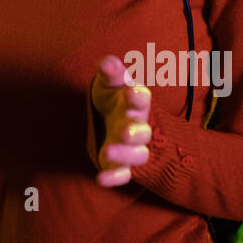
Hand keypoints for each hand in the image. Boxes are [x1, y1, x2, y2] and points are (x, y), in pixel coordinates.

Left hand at [90, 54, 152, 186]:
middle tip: (126, 131)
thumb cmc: (114, 98)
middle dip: (134, 132)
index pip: (142, 99)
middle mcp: (137, 126)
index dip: (137, 97)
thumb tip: (107, 63)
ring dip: (124, 155)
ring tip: (107, 152)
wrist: (112, 120)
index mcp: (136, 103)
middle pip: (141, 132)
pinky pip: (122, 174)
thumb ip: (110, 72)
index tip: (131, 92)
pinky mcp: (121, 165)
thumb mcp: (111, 83)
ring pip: (136, 155)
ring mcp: (130, 147)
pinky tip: (100, 179)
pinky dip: (113, 177)